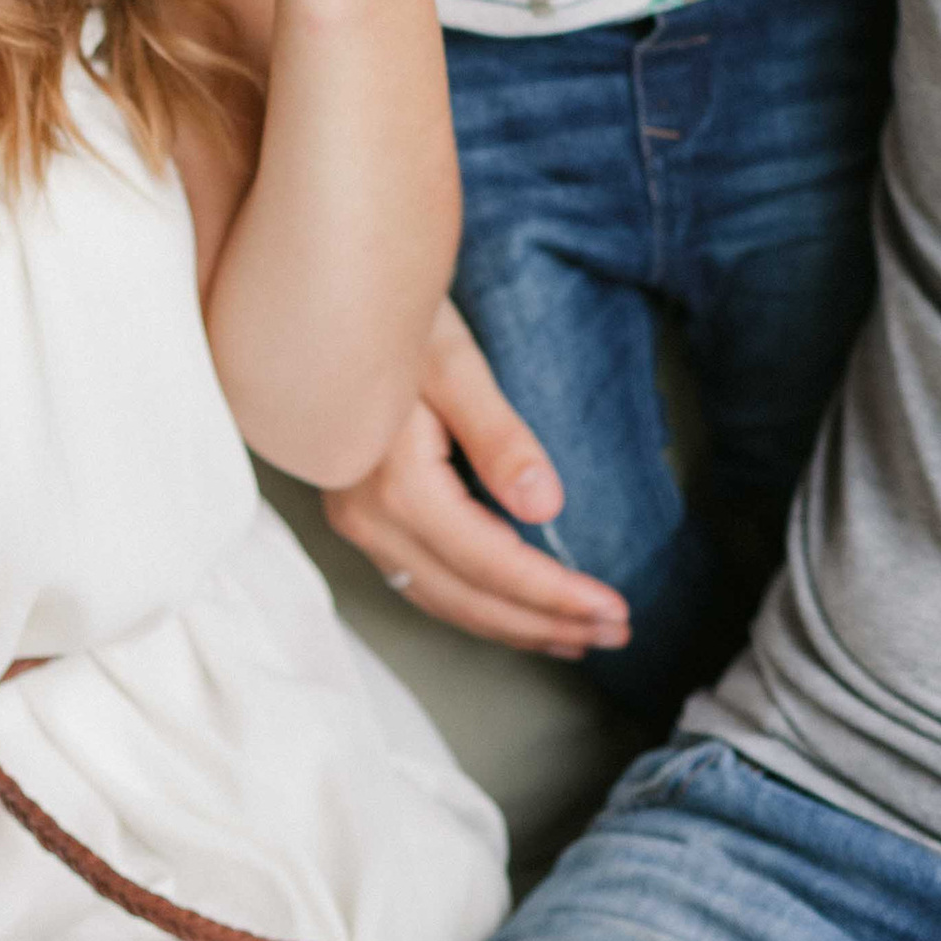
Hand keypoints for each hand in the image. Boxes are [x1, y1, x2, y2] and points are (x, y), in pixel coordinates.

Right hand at [323, 300, 631, 657]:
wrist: (325, 305)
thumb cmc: (395, 319)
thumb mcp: (453, 362)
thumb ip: (499, 438)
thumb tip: (546, 508)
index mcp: (397, 486)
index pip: (491, 564)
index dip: (554, 595)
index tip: (614, 610)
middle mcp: (369, 519)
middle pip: (467, 597)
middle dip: (543, 623)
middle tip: (616, 632)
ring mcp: (358, 523)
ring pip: (443, 599)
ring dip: (512, 624)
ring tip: (576, 635)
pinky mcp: (361, 516)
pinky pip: (423, 581)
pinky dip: (475, 604)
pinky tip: (512, 608)